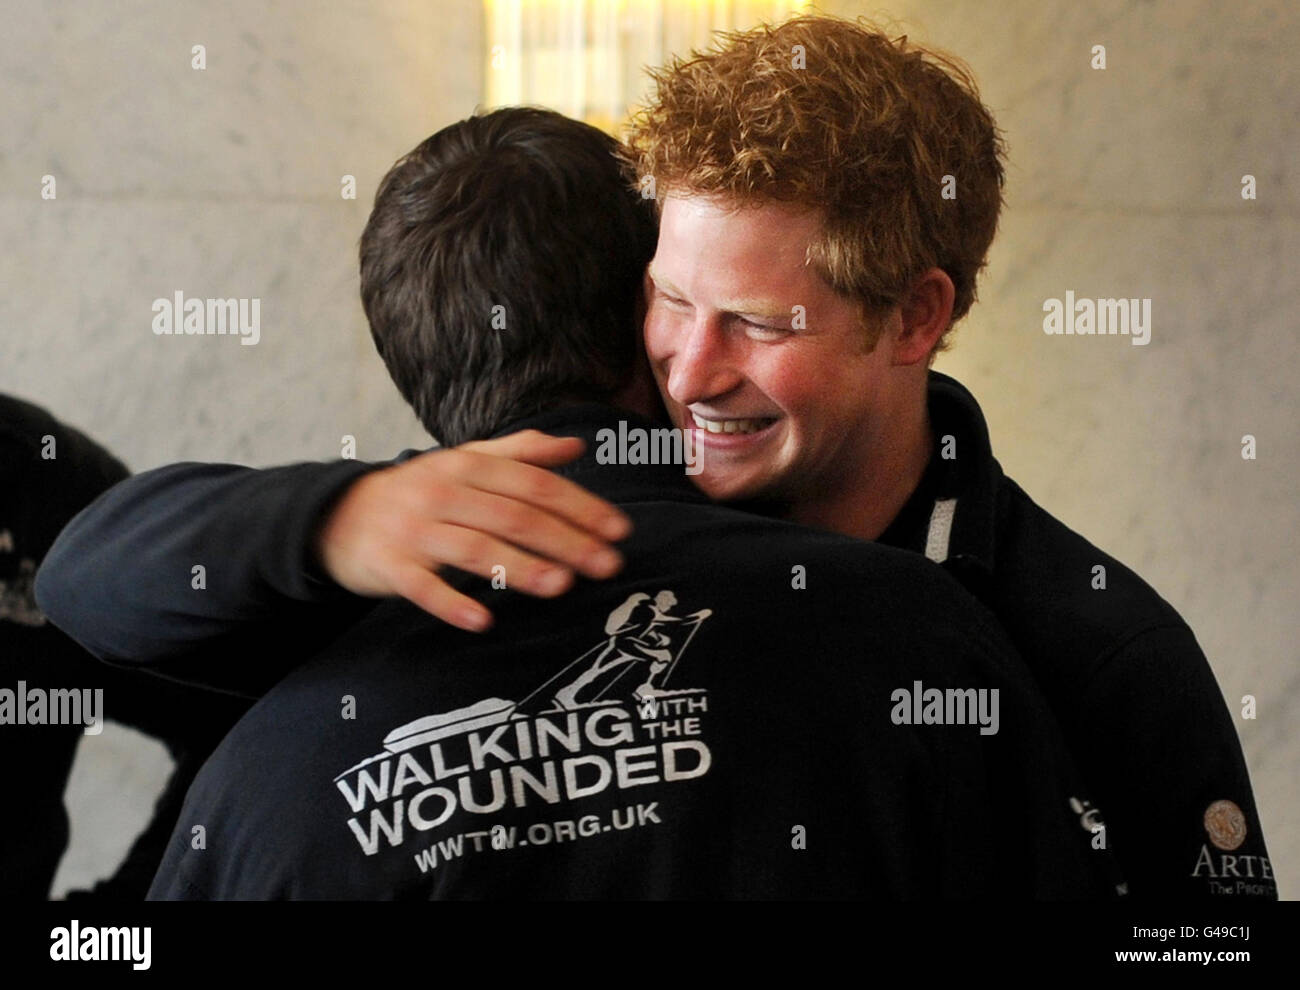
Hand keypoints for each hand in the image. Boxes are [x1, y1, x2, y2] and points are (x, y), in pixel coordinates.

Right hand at [316, 430, 631, 631]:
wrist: (339, 514)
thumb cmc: (420, 491)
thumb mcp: (466, 461)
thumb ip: (521, 453)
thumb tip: (576, 446)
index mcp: (469, 465)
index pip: (535, 485)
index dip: (580, 506)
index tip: (619, 531)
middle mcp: (444, 492)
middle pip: (514, 516)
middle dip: (566, 541)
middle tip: (608, 566)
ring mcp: (415, 530)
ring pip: (474, 549)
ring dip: (520, 567)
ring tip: (562, 585)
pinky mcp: (389, 566)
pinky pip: (422, 587)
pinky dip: (452, 603)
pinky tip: (484, 620)